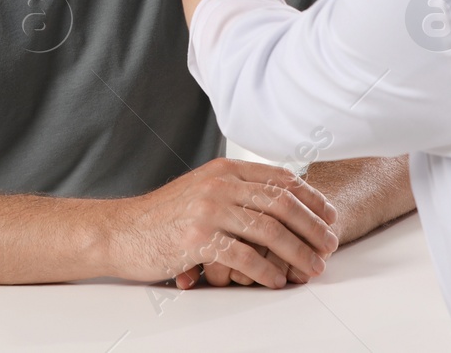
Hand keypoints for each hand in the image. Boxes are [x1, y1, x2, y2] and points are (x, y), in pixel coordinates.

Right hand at [106, 158, 339, 289]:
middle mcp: (220, 184)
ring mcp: (209, 209)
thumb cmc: (163, 217)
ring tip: (311, 268)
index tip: (329, 216)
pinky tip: (276, 281)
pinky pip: (244, 256)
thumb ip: (235, 191)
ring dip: (297, 252)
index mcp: (225, 170)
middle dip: (312, 227)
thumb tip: (279, 207)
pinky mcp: (198, 238)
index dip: (311, 198)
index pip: (280, 179)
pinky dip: (265, 271)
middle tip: (329, 246)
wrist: (120, 231)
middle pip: (281, 203)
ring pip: (269, 230)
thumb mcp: (202, 190)